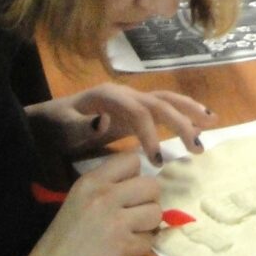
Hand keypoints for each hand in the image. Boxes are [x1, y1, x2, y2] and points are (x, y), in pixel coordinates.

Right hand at [0, 150, 162, 255]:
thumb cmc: (59, 243)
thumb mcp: (77, 202)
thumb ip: (106, 189)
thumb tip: (140, 183)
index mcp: (90, 182)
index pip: (132, 160)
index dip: (136, 176)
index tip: (130, 191)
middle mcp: (105, 196)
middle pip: (152, 185)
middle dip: (148, 201)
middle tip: (135, 215)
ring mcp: (116, 222)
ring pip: (156, 212)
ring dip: (148, 225)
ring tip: (130, 234)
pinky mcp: (125, 247)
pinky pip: (151, 240)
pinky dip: (141, 247)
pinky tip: (124, 252)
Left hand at [28, 85, 216, 162]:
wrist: (43, 124)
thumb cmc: (51, 128)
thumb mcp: (59, 129)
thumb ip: (79, 126)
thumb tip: (105, 121)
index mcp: (109, 96)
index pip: (139, 112)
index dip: (151, 134)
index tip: (158, 161)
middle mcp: (125, 94)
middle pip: (160, 102)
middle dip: (182, 122)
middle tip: (197, 147)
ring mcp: (131, 101)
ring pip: (167, 101)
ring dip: (190, 111)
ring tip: (212, 124)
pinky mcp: (134, 112)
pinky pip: (163, 109)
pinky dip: (184, 113)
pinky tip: (200, 123)